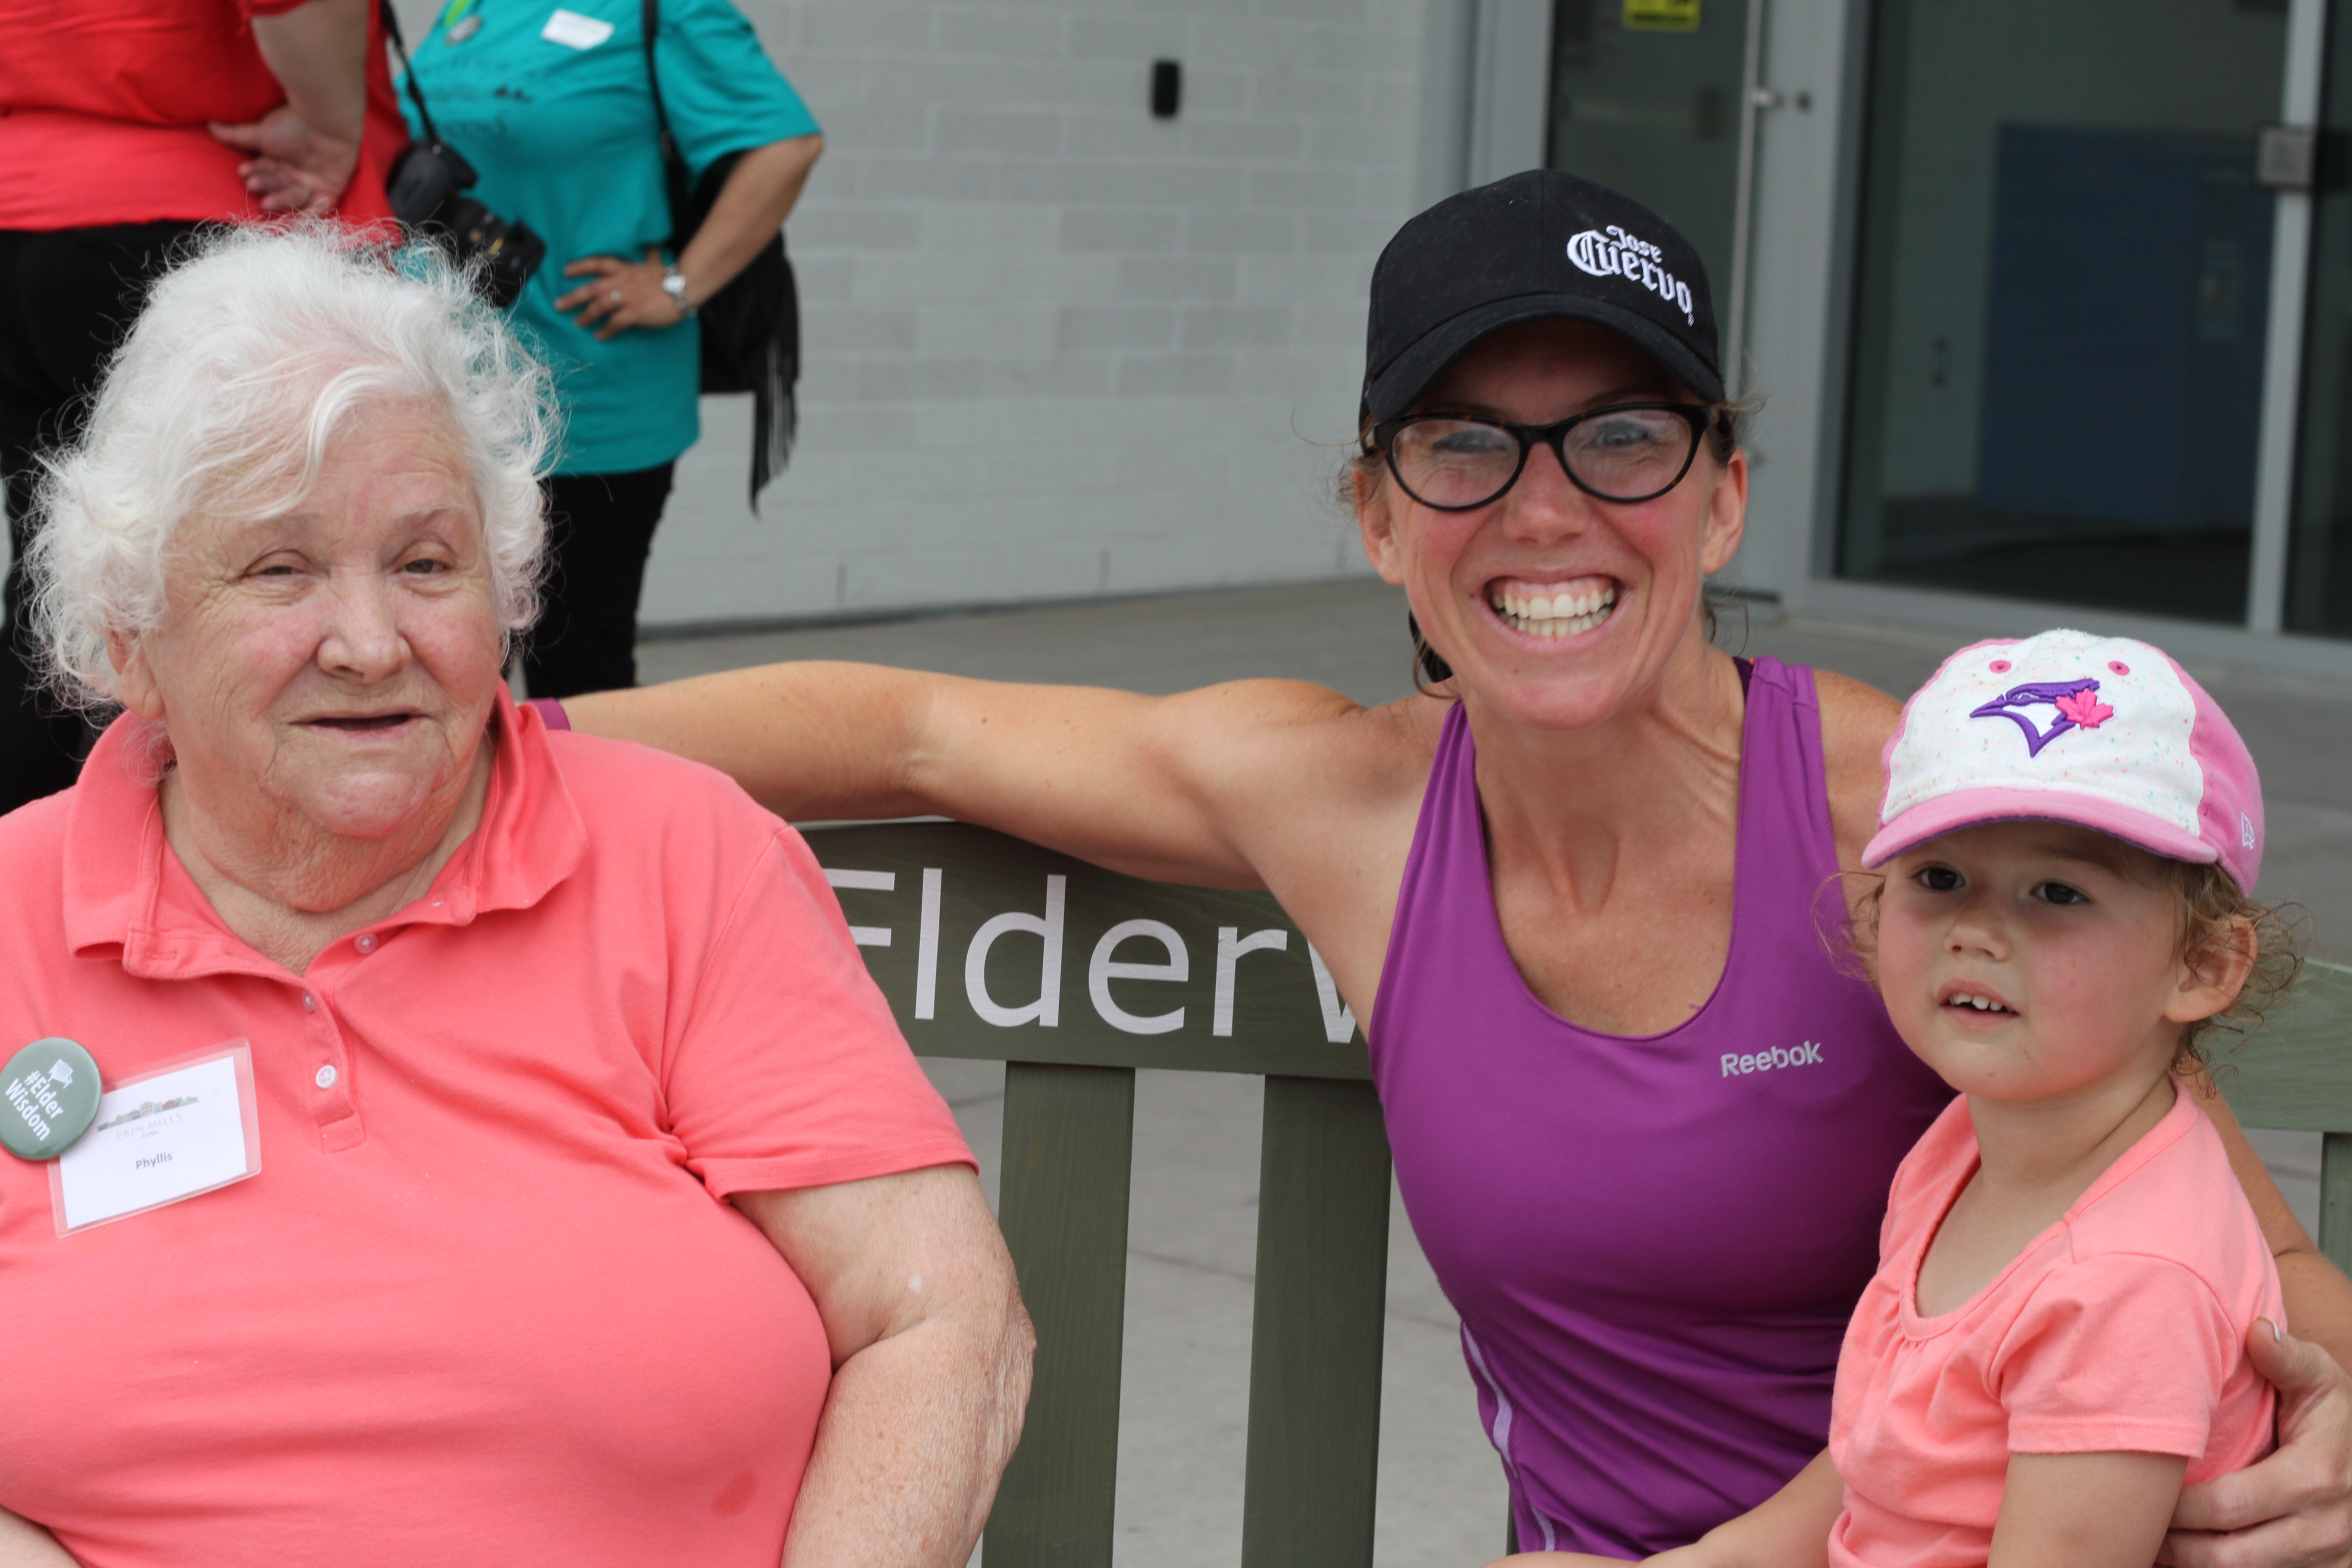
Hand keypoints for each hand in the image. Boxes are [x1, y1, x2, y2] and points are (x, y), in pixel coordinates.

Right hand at [208, 105, 359, 213]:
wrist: (326, 123)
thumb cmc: (294, 125)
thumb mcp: (262, 134)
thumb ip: (237, 135)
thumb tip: (211, 125)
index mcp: (281, 159)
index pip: (265, 171)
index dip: (255, 172)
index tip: (244, 171)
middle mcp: (296, 171)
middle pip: (278, 185)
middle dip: (265, 186)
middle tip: (253, 185)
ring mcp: (314, 180)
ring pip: (295, 197)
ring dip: (280, 200)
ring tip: (266, 202)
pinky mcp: (331, 188)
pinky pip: (321, 208)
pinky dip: (308, 215)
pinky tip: (294, 222)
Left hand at [554, 248, 685, 338]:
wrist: (685, 287)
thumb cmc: (671, 277)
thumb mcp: (657, 264)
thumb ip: (650, 256)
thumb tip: (652, 246)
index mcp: (625, 268)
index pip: (598, 264)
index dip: (581, 267)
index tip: (566, 270)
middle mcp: (622, 281)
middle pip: (592, 288)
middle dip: (573, 297)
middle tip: (558, 305)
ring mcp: (628, 297)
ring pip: (600, 305)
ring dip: (586, 315)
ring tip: (577, 323)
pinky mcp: (635, 312)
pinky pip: (616, 322)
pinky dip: (606, 330)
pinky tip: (599, 336)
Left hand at [2163, 1319, 2351, 1567]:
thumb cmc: (2337, 1415)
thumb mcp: (2323, 1380)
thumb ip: (2288, 1358)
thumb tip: (2257, 1329)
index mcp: (2315, 1478)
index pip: (2226, 1506)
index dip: (2176, 1507)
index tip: (2140, 1491)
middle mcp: (2324, 1528)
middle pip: (2227, 1556)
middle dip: (2173, 1546)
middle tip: (2133, 1526)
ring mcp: (2328, 1558)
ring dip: (2191, 1564)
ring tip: (2151, 1543)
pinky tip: (2186, 1554)